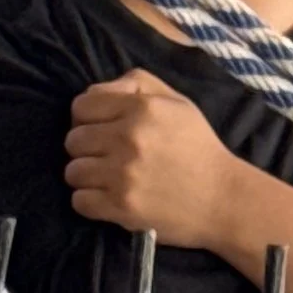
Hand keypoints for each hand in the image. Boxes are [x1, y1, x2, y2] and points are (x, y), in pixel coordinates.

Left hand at [65, 72, 239, 250]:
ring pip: (72, 172)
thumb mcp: (175, 101)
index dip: (86, 118)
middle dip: (85, 148)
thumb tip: (94, 93)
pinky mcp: (121, 207)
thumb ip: (135, 85)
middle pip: (73, 140)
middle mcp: (127, 138)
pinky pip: (80, 201)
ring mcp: (122, 175)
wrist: (220, 198)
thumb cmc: (197, 146)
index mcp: (140, 107)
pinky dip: (88, 202)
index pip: (81, 106)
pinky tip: (105, 199)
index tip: (99, 130)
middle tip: (104, 157)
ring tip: (105, 179)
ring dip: (84, 176)